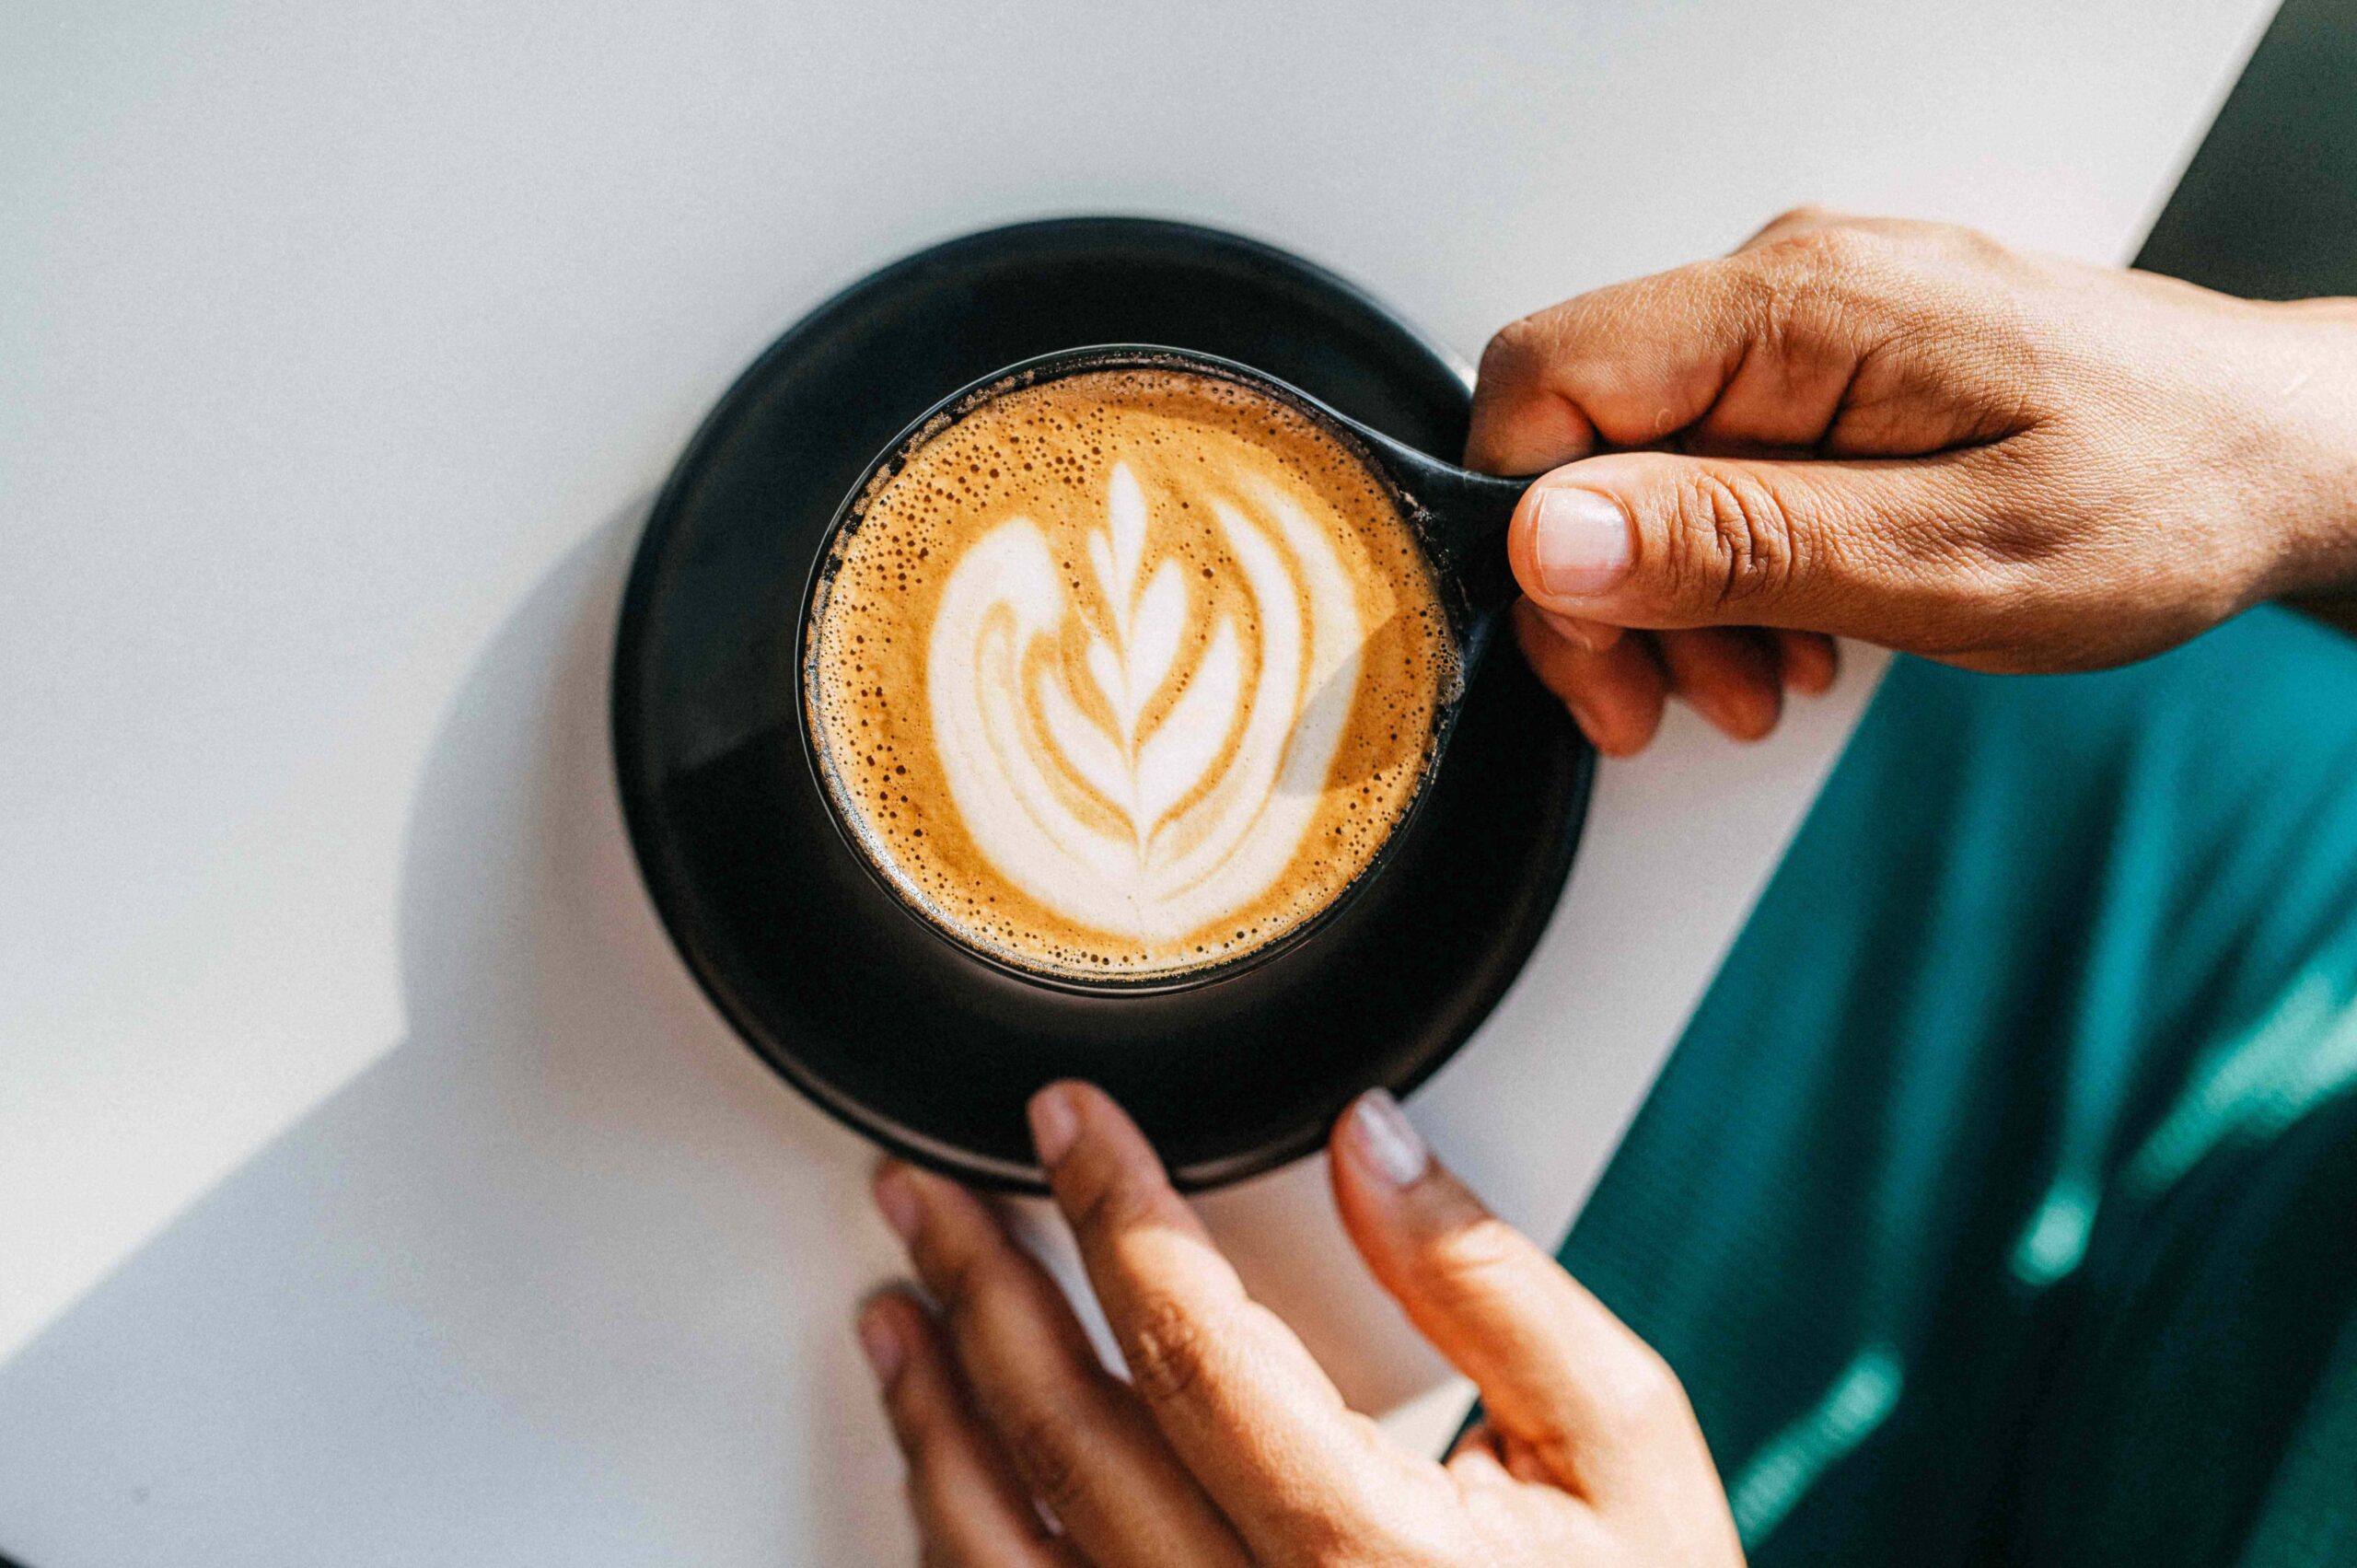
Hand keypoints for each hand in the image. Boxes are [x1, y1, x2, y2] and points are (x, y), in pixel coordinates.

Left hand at [856, 1083, 1742, 1566]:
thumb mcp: (1618, 1445)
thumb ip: (1492, 1283)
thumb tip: (1375, 1139)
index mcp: (1374, 1556)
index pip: (1198, 1352)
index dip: (1116, 1215)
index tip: (1068, 1121)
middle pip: (1071, 1446)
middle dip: (984, 1292)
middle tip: (926, 1193)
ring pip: (1005, 1557)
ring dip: (934, 1419)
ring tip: (898, 1314)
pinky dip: (956, 1538)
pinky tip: (939, 1466)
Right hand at [1472, 208, 2356, 753]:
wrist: (2294, 457)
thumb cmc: (2167, 498)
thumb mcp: (1946, 559)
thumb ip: (1736, 542)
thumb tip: (1547, 534)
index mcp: (1799, 308)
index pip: (1545, 380)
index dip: (1527, 532)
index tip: (1595, 652)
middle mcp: (1788, 287)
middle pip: (1581, 429)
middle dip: (1601, 592)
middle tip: (1664, 707)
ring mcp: (1813, 321)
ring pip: (1643, 456)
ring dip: (1667, 596)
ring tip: (1760, 682)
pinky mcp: (1837, 363)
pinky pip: (1719, 456)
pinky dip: (1728, 562)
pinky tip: (1796, 628)